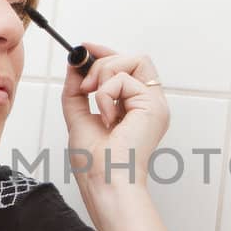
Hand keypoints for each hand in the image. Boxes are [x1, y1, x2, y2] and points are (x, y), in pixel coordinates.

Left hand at [60, 43, 169, 193]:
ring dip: (105, 75)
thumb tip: (75, 64)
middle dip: (103, 63)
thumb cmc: (95, 163)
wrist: (104, 181)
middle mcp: (148, 104)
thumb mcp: (78, 116)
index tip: (84, 49)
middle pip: (133, 59)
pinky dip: (106, 93)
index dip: (106, 54)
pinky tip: (107, 117)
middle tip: (87, 87)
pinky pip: (125, 78)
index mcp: (135, 109)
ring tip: (96, 100)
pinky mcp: (154, 105)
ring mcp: (154, 104)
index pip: (127, 68)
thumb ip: (76, 90)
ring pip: (133, 60)